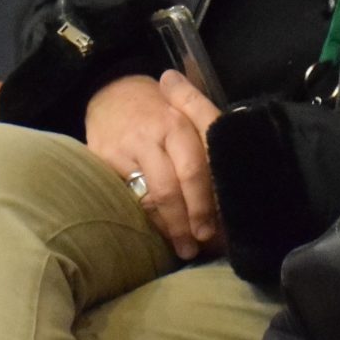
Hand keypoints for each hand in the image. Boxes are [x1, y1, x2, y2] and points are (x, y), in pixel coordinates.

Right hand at [84, 74, 217, 258]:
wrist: (110, 92)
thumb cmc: (159, 112)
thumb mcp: (186, 115)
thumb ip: (206, 146)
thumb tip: (232, 194)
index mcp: (186, 119)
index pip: (207, 159)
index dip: (216, 192)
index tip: (228, 220)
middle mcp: (163, 128)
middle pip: (188, 176)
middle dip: (199, 212)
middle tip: (206, 238)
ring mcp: (134, 144)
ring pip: (160, 192)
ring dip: (175, 225)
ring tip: (186, 247)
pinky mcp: (108, 158)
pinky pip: (132, 197)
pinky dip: (149, 219)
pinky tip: (160, 232)